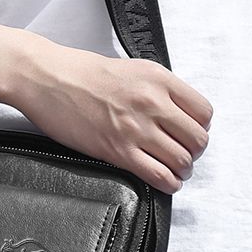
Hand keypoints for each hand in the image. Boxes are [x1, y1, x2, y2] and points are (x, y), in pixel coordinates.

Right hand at [11, 37, 212, 193]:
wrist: (47, 78)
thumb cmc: (81, 72)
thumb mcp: (132, 68)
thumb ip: (159, 90)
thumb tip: (178, 114)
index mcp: (159, 79)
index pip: (204, 112)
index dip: (200, 126)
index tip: (190, 131)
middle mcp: (152, 102)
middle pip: (198, 139)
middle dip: (193, 151)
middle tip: (182, 153)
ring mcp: (136, 128)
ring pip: (183, 161)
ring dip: (182, 169)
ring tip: (173, 169)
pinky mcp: (118, 151)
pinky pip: (160, 176)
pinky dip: (168, 183)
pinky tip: (163, 180)